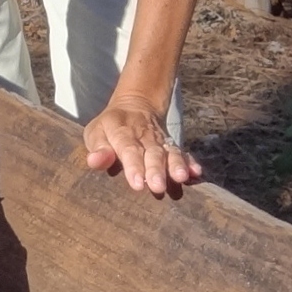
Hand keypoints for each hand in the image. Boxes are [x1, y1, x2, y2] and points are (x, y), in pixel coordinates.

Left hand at [83, 92, 200, 196]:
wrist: (136, 105)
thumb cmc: (109, 128)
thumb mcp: (96, 133)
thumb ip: (97, 148)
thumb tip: (95, 161)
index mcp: (121, 130)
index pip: (128, 148)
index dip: (133, 166)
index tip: (137, 183)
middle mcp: (144, 135)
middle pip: (151, 152)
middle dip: (155, 169)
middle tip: (157, 186)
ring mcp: (160, 139)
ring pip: (169, 152)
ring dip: (176, 165)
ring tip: (180, 178)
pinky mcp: (171, 145)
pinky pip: (182, 152)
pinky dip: (190, 162)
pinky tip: (197, 173)